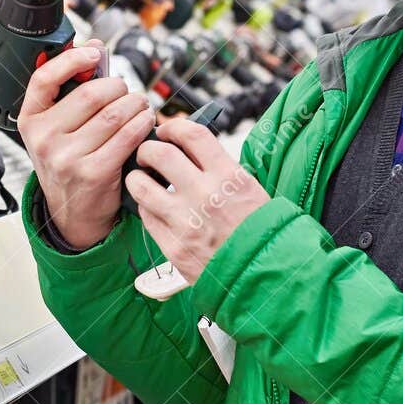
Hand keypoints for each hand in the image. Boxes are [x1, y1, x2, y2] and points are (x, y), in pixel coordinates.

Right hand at [18, 40, 154, 250]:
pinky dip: (143, 123)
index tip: (94, 54)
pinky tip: (146, 121)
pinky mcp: (93, 172)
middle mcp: (44, 139)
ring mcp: (67, 157)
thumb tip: (94, 47)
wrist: (72, 212)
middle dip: (118, 86)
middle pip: (90, 94)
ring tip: (140, 105)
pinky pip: (127, 136)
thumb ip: (72, 88)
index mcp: (30, 120)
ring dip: (135, 103)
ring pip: (114, 114)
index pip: (44, 78)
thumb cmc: (68, 162)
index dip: (72, 59)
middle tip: (127, 90)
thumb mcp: (58, 127)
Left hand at [126, 116, 269, 283]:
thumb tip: (189, 148)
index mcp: (229, 177)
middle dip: (147, 149)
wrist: (265, 276)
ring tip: (143, 179)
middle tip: (148, 154)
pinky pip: (146, 217)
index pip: (192, 135)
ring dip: (137, 178)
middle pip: (160, 154)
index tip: (167, 130)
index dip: (173, 126)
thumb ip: (219, 168)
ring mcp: (186, 223)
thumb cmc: (260, 232)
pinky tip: (153, 207)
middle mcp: (205, 196)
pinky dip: (145, 207)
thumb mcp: (249, 190)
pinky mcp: (174, 247)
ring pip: (141, 186)